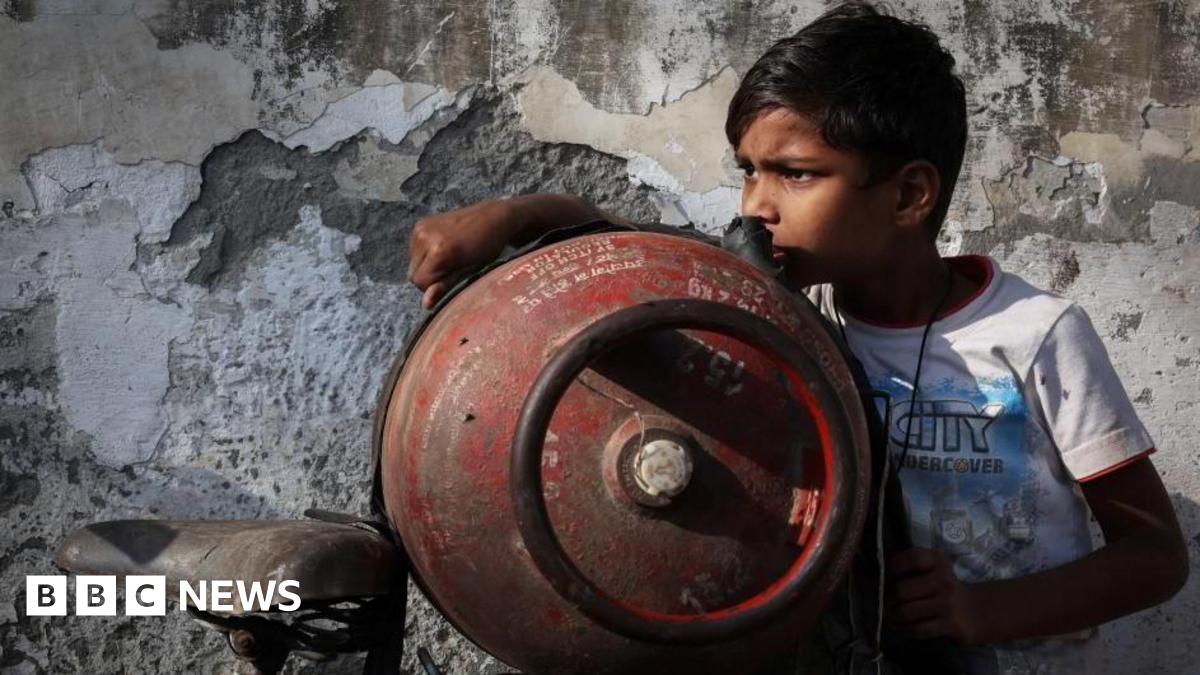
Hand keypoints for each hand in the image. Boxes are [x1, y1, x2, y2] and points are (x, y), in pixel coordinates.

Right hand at [407, 199, 522, 308]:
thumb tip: (425, 304)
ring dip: (426, 266)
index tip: (452, 278)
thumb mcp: (469, 271)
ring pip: (413, 263)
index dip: (435, 287)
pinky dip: (425, 254)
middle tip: (453, 268)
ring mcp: (421, 228)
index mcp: (439, 250)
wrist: (494, 218)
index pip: (420, 283)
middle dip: (429, 277)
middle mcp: (425, 237)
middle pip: (412, 274)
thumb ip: (444, 286)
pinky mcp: (420, 223)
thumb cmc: (488, 248)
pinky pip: (414, 250)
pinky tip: (443, 248)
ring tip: (449, 257)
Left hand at [887, 547, 983, 644]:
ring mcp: (947, 603)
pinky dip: (906, 630)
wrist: (979, 611)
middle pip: (902, 590)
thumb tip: (879, 575)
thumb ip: (912, 569)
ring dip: (895, 617)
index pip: (912, 558)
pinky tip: (904, 628)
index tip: (887, 576)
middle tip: (888, 603)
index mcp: (938, 561)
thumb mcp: (935, 571)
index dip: (894, 567)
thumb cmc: (946, 589)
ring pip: (907, 612)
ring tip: (894, 616)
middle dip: (890, 599)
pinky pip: (918, 629)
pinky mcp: (951, 625)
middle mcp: (944, 580)